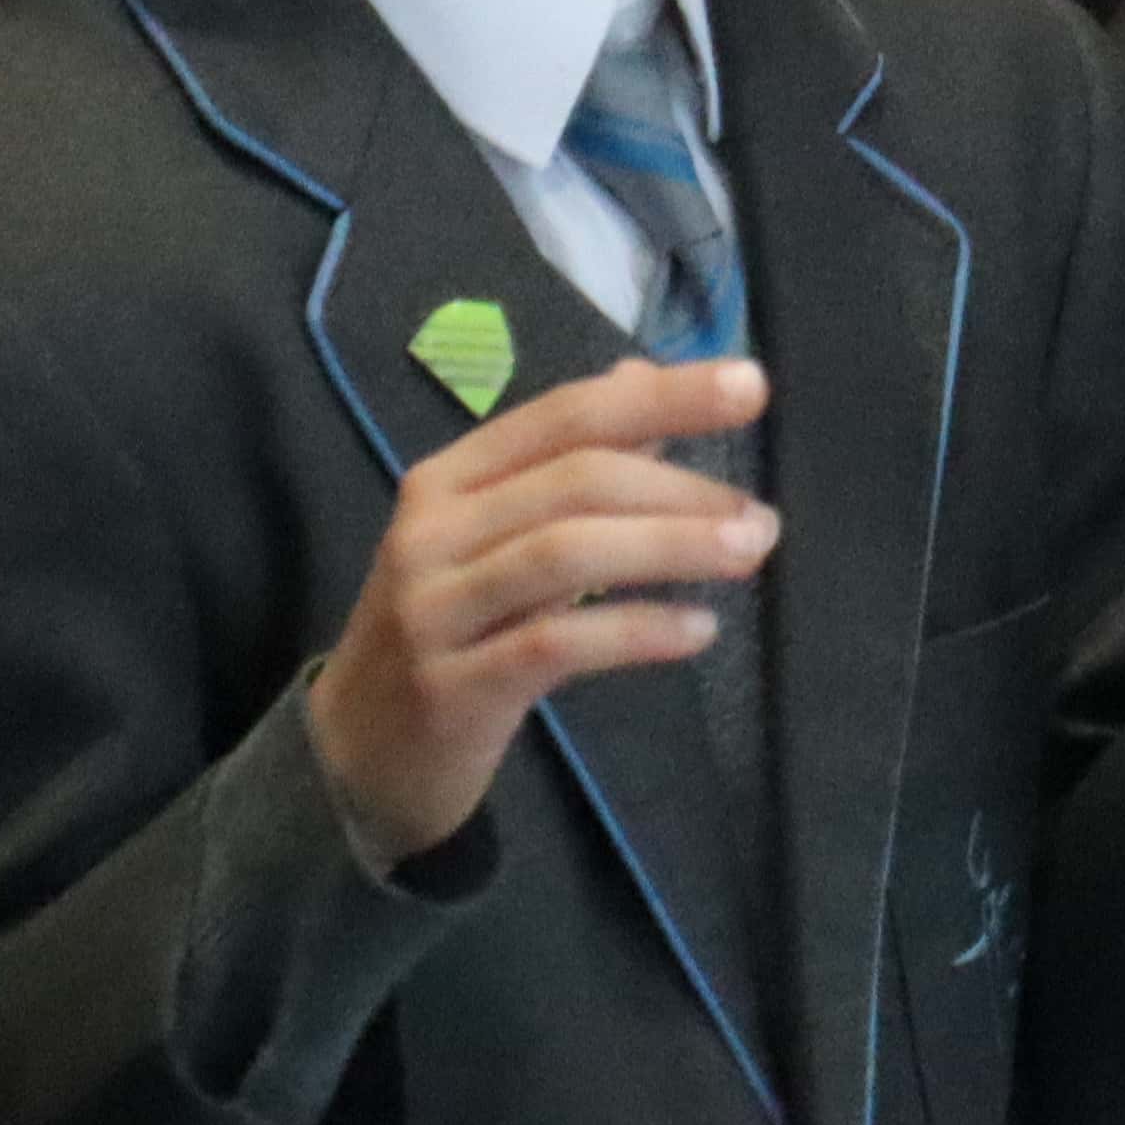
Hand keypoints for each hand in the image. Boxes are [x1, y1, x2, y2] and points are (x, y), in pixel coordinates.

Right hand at [305, 358, 777, 870]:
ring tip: (748, 555)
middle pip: (574, 480)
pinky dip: (637, 630)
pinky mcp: (452, 687)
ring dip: (672, 547)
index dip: (662, 396)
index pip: (566, 415)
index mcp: (449, 479)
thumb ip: (568, 459)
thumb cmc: (453, 627)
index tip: (751, 385)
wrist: (361, 751)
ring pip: (566, 553)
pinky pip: (556, 643)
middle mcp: (432, 531)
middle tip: (762, 519)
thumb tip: (642, 374)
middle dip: (681, 490)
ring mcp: (434, 609)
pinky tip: (698, 631)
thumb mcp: (498, 536)